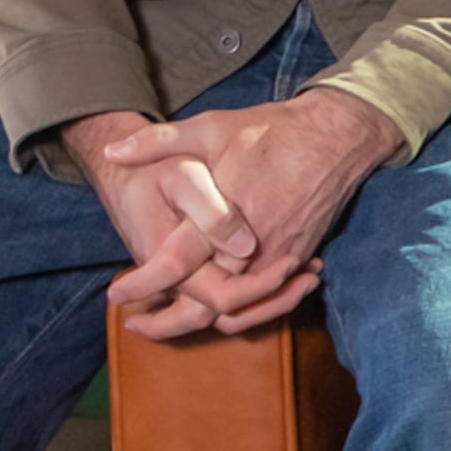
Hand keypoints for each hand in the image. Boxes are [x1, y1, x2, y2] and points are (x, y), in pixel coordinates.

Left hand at [97, 92, 403, 337]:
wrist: (338, 135)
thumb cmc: (273, 131)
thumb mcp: (212, 127)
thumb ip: (159, 142)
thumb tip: (111, 150)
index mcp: (225, 214)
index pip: (175, 265)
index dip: (141, 285)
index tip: (116, 294)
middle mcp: (254, 245)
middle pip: (205, 303)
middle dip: (166, 322)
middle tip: (137, 322)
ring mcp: (279, 256)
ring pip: (237, 310)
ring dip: (200, 321)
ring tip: (167, 322)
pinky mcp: (298, 257)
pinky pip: (265, 301)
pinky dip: (238, 311)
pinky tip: (214, 307)